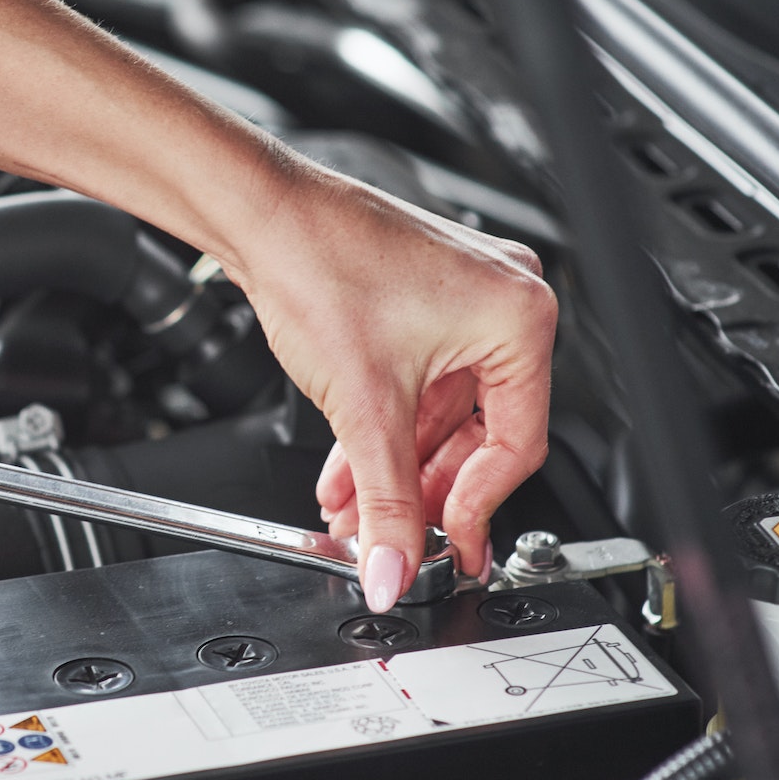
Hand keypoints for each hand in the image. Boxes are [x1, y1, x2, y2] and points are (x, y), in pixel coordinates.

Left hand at [221, 160, 556, 610]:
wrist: (260, 214)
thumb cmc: (320, 265)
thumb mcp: (365, 409)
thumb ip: (386, 501)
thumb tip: (397, 565)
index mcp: (519, 318)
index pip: (516, 445)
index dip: (474, 507)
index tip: (445, 546)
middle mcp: (502, 301)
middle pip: (477, 433)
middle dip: (424, 491)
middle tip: (399, 539)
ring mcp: (461, 298)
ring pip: (438, 414)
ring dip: (395, 467)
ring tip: (358, 515)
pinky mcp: (420, 300)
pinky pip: (416, 384)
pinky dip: (384, 429)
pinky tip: (349, 473)